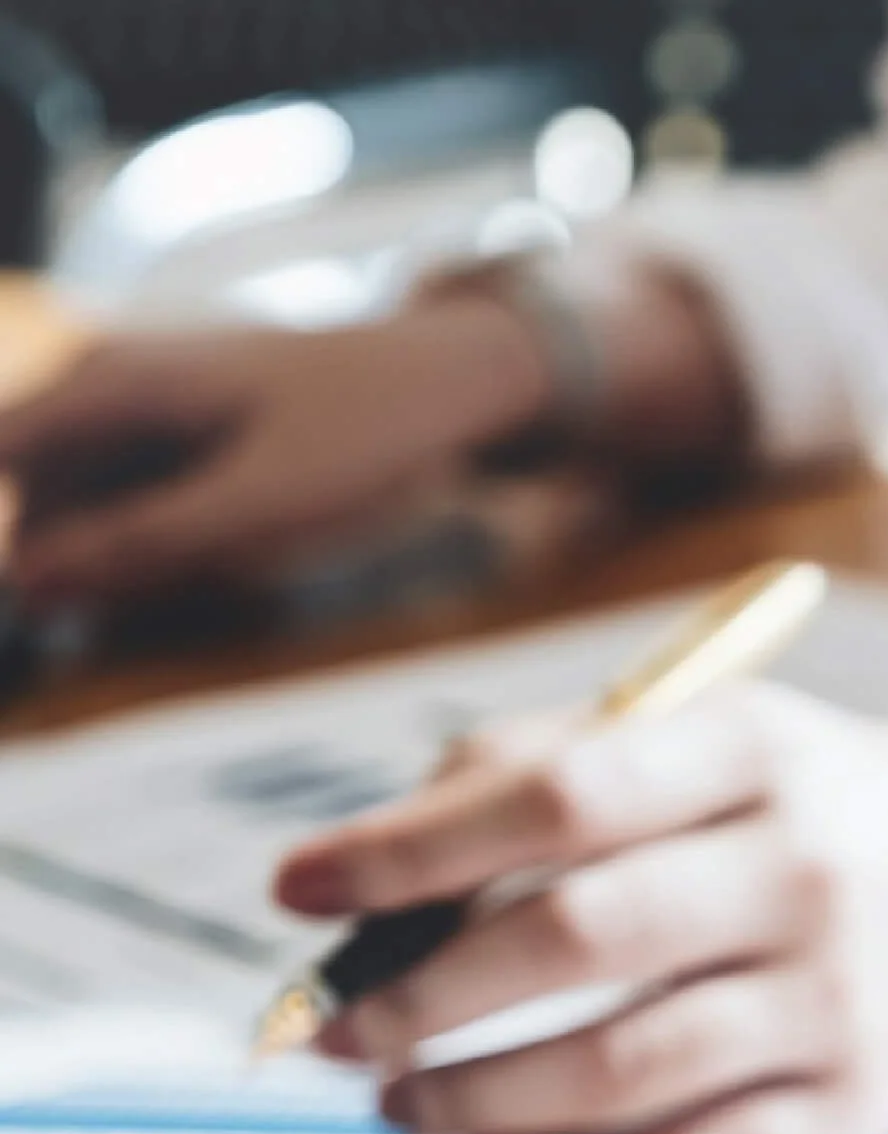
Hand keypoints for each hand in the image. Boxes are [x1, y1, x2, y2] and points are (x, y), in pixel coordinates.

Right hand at [0, 262, 742, 603]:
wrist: (451, 382)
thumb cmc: (364, 435)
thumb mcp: (256, 506)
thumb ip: (141, 546)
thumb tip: (27, 586)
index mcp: (113, 383)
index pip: (3, 459)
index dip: (16, 549)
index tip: (41, 608)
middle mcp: (114, 380)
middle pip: (43, 493)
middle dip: (84, 561)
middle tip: (200, 582)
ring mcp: (150, 403)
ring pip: (97, 504)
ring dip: (139, 555)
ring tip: (239, 553)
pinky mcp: (188, 431)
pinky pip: (147, 499)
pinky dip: (176, 540)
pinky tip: (244, 545)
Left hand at [273, 681, 887, 1133]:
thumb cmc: (784, 807)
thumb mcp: (693, 737)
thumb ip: (534, 770)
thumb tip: (371, 880)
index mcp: (753, 751)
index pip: (563, 794)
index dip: (414, 847)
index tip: (297, 891)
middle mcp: (808, 870)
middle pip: (585, 938)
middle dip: (427, 996)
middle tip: (333, 1033)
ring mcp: (839, 1000)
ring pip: (626, 1072)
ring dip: (480, 1100)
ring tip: (400, 1102)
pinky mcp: (852, 1108)